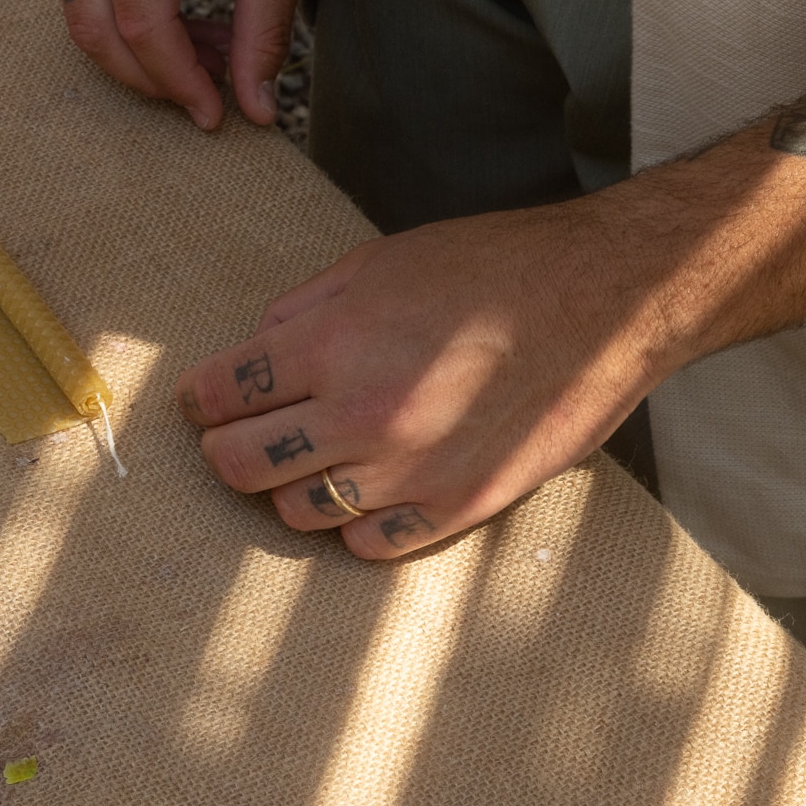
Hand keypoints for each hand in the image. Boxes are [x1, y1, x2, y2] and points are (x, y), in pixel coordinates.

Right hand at [57, 0, 307, 130]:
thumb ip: (265, 26)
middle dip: (149, 77)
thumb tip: (257, 108)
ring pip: (81, 15)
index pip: (142, 20)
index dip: (178, 79)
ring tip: (205, 58)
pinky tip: (185, 28)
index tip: (216, 113)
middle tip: (206, 97)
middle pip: (94, 27)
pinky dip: (129, 24)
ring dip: (137, 55)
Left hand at [173, 201, 670, 557]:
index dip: (199, 397)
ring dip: (286, 487)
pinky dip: (352, 521)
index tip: (201, 400)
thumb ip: (303, 310)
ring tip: (305, 458)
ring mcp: (410, 473)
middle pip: (240, 464)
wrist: (605, 300)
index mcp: (332, 347)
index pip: (221, 393)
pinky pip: (368, 544)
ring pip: (296, 512)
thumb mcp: (377, 262)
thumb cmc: (494, 269)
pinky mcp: (458, 507)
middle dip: (224, 446)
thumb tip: (255, 350)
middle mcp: (362, 418)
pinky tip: (363, 487)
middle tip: (234, 433)